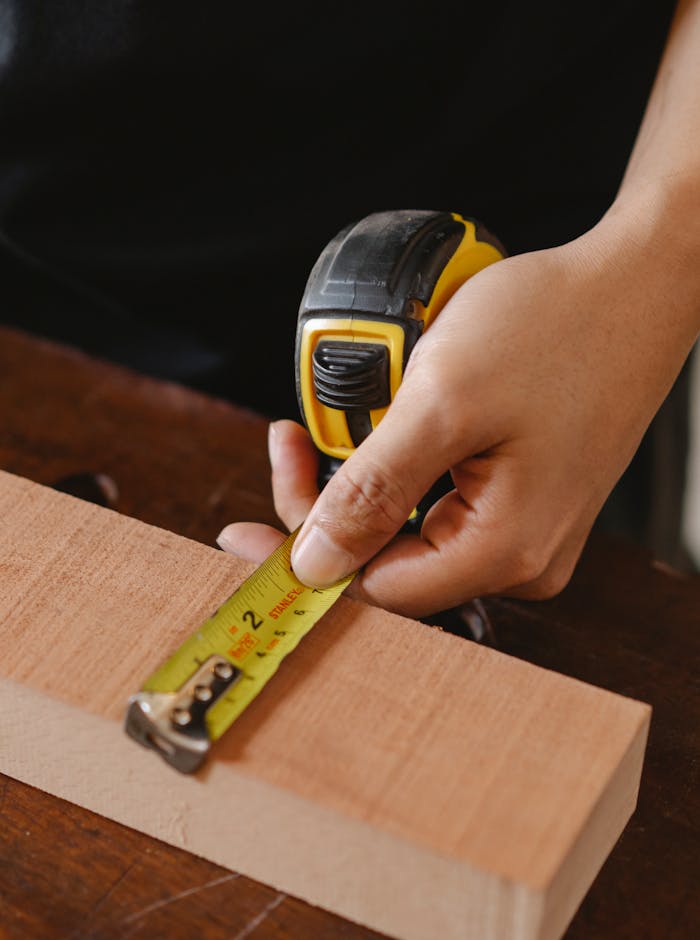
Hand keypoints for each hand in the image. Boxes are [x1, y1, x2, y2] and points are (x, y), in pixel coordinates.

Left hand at [218, 202, 699, 617]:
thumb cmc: (556, 329)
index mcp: (505, 548)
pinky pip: (438, 501)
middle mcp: (520, 553)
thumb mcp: (443, 403)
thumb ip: (373, 491)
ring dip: (359, 482)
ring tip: (324, 426)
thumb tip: (316, 561)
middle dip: (325, 507)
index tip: (243, 534)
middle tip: (292, 441)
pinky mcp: (523, 494)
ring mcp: (525, 525)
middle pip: (388, 560)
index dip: (304, 563)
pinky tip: (381, 428)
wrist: (631, 285)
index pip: (376, 590)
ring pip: (408, 528)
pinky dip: (397, 468)